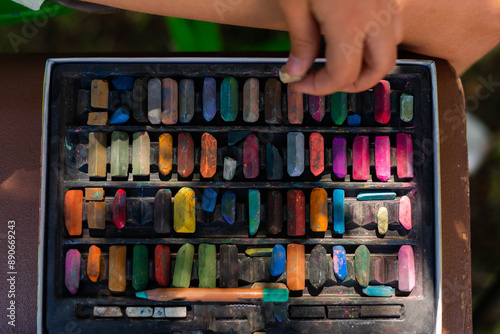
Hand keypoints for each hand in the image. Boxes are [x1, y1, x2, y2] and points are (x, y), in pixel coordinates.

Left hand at [279, 0, 403, 94]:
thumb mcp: (293, 1)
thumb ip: (300, 40)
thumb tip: (296, 73)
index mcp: (351, 22)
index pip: (342, 75)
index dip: (318, 87)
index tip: (298, 84)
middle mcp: (377, 16)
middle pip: (380, 68)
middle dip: (354, 83)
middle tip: (325, 80)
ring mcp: (387, 1)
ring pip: (392, 45)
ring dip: (370, 61)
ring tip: (340, 58)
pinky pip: (392, 22)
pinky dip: (377, 37)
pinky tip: (353, 31)